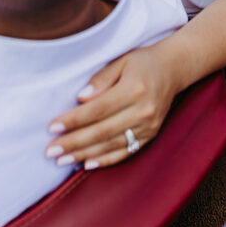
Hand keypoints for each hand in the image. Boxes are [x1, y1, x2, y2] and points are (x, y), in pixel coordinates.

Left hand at [46, 44, 179, 169]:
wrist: (174, 69)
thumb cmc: (143, 62)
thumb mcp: (121, 61)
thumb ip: (101, 79)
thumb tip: (81, 98)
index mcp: (134, 89)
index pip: (98, 109)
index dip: (74, 120)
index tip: (52, 127)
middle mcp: (143, 111)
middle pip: (102, 131)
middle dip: (74, 142)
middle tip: (50, 151)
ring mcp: (149, 126)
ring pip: (112, 145)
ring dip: (85, 155)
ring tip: (62, 160)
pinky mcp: (151, 135)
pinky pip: (126, 152)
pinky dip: (106, 160)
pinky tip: (87, 165)